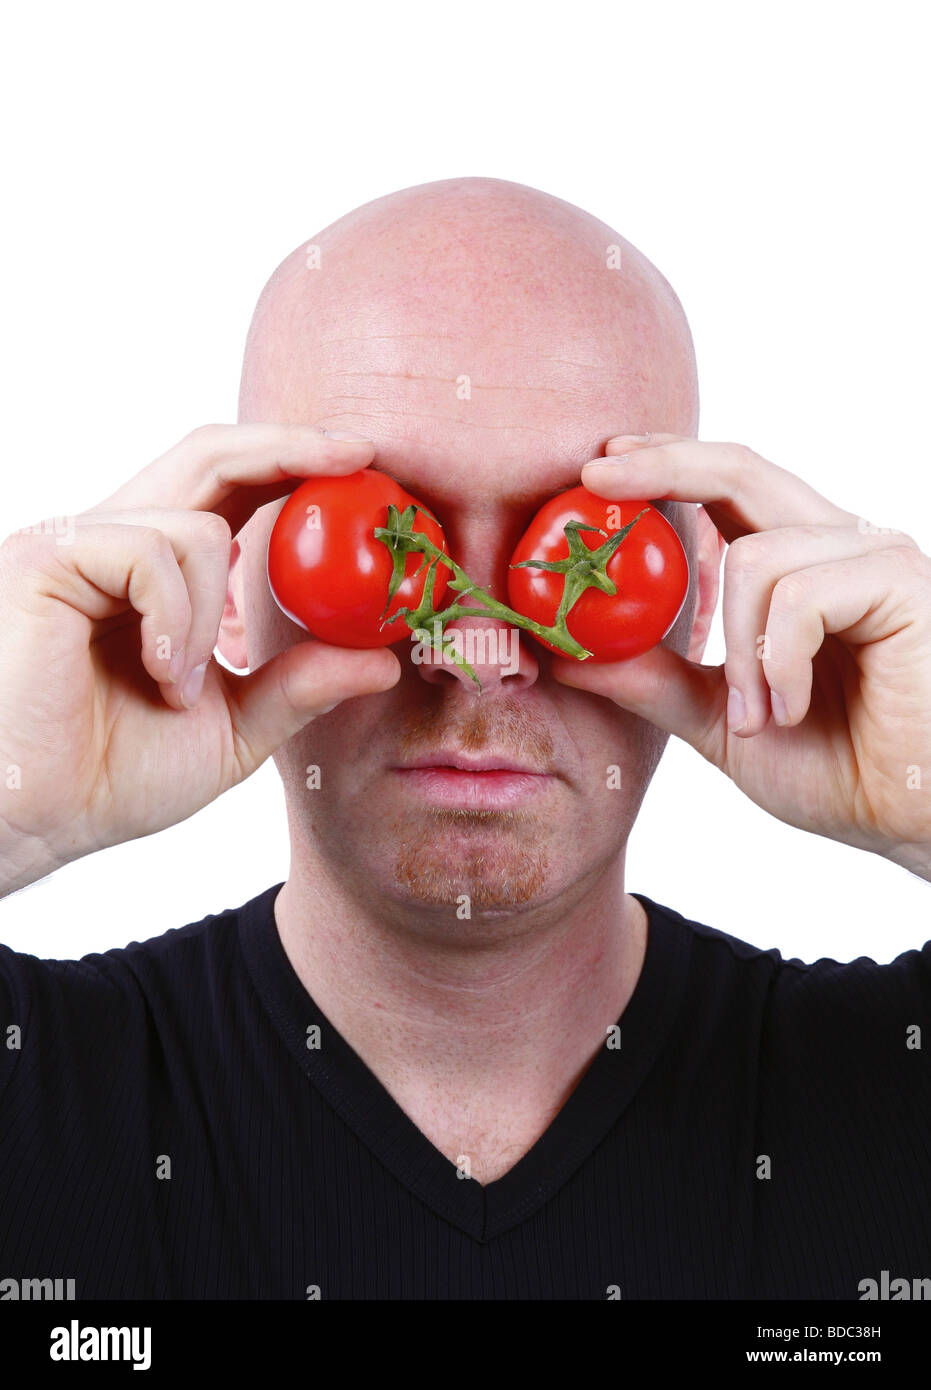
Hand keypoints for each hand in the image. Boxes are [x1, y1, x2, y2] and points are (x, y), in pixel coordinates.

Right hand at [0, 424, 399, 893]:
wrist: (32, 820)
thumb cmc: (110, 778)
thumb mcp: (233, 730)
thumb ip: (299, 687)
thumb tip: (382, 661)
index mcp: (152, 572)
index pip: (227, 488)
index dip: (292, 463)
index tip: (363, 463)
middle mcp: (112, 541)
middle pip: (208, 453)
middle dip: (290, 446)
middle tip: (361, 454)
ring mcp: (75, 545)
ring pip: (197, 527)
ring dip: (214, 615)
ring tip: (181, 685)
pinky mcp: (47, 560)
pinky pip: (150, 554)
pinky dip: (174, 620)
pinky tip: (158, 675)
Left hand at [555, 434, 930, 877]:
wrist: (913, 820)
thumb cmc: (841, 771)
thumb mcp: (722, 722)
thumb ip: (655, 682)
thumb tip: (567, 656)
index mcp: (799, 566)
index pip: (725, 486)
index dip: (662, 465)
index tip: (597, 467)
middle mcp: (838, 546)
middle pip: (742, 468)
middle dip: (661, 465)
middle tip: (595, 475)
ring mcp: (873, 558)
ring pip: (755, 556)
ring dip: (736, 649)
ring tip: (757, 715)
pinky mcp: (900, 582)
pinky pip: (799, 595)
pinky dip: (778, 661)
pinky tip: (792, 707)